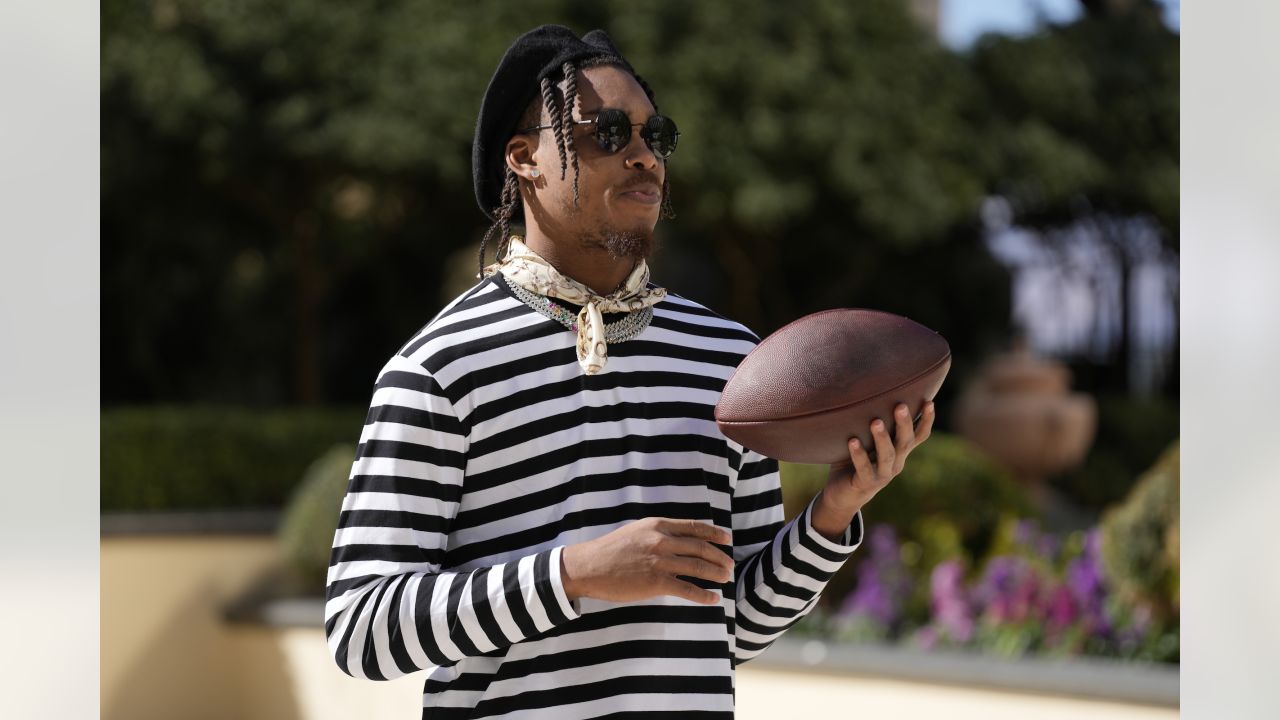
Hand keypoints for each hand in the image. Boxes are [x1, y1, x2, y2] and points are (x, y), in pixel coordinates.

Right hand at [560, 518, 733, 604]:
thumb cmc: (612, 550)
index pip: (694, 527)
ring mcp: (660, 561)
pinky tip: (713, 598)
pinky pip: (687, 589)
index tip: (727, 539)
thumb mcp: (637, 531)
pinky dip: (703, 595)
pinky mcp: (656, 582)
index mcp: (658, 525)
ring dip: (716, 573)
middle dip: (719, 556)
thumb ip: (659, 533)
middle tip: (730, 564)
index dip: (714, 533)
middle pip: (700, 547)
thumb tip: (682, 540)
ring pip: (698, 567)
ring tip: (726, 578)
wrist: (590, 566)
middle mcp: (661, 541)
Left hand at [824, 401, 935, 513]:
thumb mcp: (867, 440)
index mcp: (900, 452)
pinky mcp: (866, 483)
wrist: (844, 495)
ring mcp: (883, 475)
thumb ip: (872, 423)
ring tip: (875, 422)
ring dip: (882, 438)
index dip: (926, 420)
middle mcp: (896, 463)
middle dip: (904, 424)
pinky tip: (852, 441)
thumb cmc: (855, 461)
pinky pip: (864, 468)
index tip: (929, 402)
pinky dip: (859, 455)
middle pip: (905, 442)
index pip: (919, 435)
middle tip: (900, 405)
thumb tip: (866, 391)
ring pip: (887, 456)